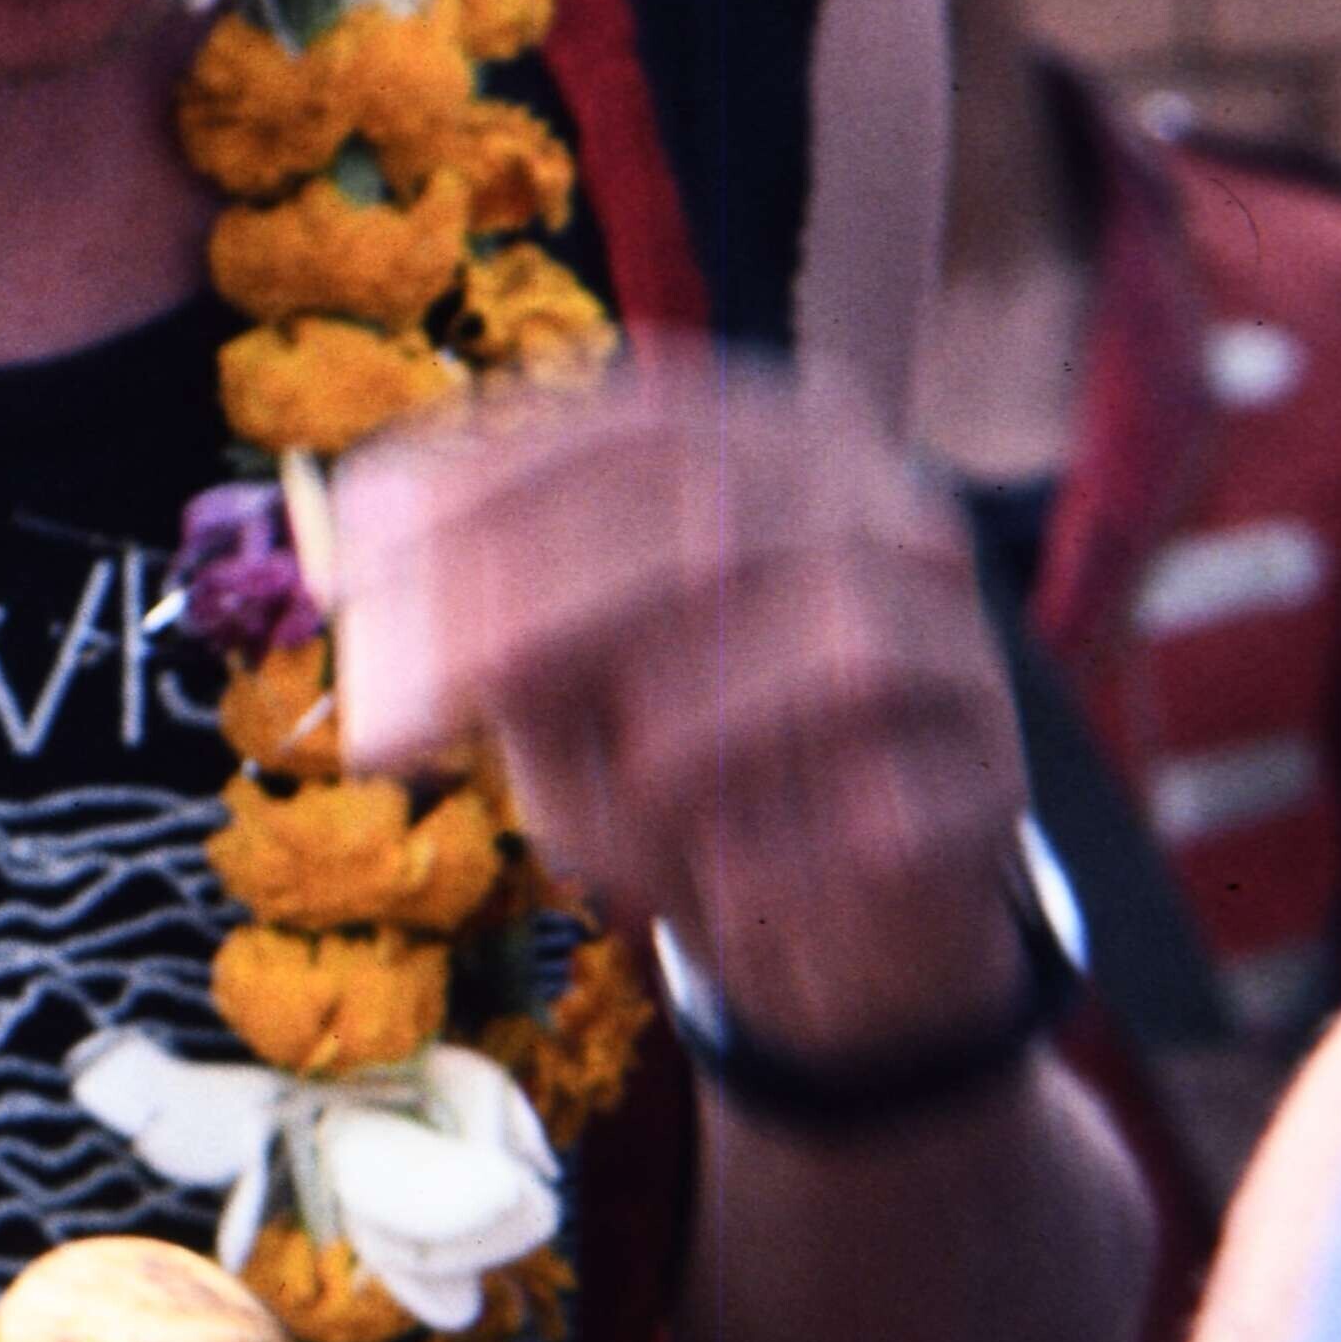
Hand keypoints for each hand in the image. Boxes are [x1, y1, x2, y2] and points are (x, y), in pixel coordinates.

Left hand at [334, 345, 1027, 1072]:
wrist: (839, 924)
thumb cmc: (676, 765)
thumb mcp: (555, 685)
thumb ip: (490, 623)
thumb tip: (366, 578)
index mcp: (768, 440)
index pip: (629, 417)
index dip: (481, 474)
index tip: (349, 556)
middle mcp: (876, 501)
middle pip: (705, 509)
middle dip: (523, 611)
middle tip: (389, 724)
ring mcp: (954, 629)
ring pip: (817, 636)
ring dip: (671, 739)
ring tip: (598, 819)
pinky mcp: (992, 772)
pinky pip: (879, 793)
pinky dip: (774, 844)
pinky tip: (716, 887)